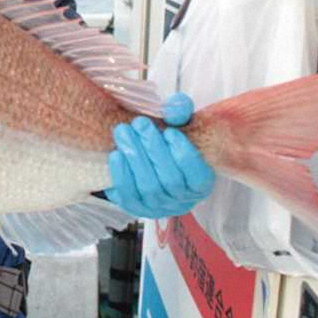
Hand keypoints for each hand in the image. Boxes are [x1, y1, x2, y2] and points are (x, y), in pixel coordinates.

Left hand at [104, 93, 214, 217]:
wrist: (145, 157)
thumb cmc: (166, 142)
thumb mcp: (178, 124)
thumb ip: (181, 112)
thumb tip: (175, 109)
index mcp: (200, 182)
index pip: (197, 175)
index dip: (184, 153)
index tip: (170, 131)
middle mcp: (182, 200)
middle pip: (170, 180)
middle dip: (153, 149)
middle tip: (140, 124)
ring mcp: (158, 207)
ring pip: (148, 187)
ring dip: (134, 156)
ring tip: (123, 132)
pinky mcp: (135, 208)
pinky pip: (128, 196)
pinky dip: (121, 174)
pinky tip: (116, 153)